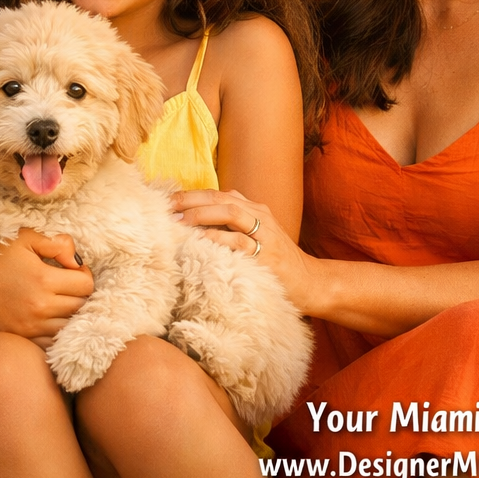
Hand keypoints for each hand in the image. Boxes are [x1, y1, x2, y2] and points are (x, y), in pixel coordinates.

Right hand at [0, 228, 93, 347]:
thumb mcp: (23, 238)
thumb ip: (56, 244)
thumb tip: (76, 260)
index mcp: (43, 280)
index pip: (85, 285)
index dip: (84, 274)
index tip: (73, 269)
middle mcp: (39, 307)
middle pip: (80, 307)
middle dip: (79, 294)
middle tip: (68, 283)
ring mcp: (29, 327)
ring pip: (68, 327)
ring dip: (70, 314)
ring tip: (59, 300)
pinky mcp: (20, 338)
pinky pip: (50, 342)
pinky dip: (55, 332)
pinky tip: (48, 318)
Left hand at [172, 189, 317, 311]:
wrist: (310, 282)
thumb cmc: (276, 262)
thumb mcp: (255, 238)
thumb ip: (232, 229)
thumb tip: (193, 227)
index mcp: (254, 209)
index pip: (219, 194)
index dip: (193, 195)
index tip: (169, 200)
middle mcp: (260, 215)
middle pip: (221, 198)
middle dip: (191, 199)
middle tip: (167, 206)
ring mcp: (265, 233)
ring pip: (230, 212)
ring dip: (201, 214)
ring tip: (179, 220)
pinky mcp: (267, 253)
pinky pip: (239, 241)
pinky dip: (219, 237)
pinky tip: (201, 239)